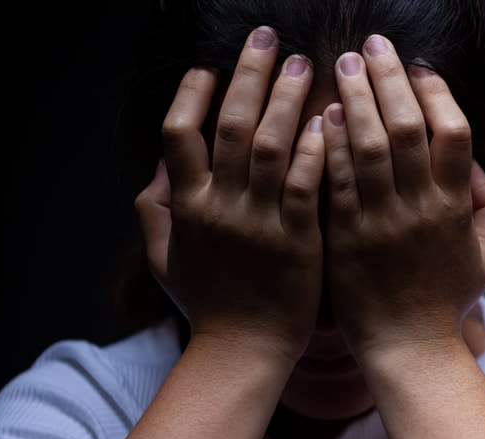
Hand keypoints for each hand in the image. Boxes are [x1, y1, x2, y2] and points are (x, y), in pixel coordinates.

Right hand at [135, 26, 325, 365]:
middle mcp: (218, 206)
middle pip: (227, 124)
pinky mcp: (297, 241)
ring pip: (266, 145)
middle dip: (247, 75)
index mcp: (185, 205)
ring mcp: (258, 223)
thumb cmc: (209, 306)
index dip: (193, 93)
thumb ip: (155, 211)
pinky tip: (328, 120)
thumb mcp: (165, 258)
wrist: (243, 353)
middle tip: (267, 39)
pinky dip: (314, 150)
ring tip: (303, 64)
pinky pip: (304, 185)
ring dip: (284, 99)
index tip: (210, 65)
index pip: (179, 132)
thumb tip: (158, 168)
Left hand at [321, 35, 484, 360]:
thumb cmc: (447, 300)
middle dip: (388, 79)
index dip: (435, 94)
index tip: (417, 67)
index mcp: (456, 207)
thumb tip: (478, 165)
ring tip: (341, 64)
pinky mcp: (344, 237)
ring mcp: (380, 222)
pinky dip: (329, 144)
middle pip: (406, 127)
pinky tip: (321, 114)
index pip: (452, 133)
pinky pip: (336, 180)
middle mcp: (420, 209)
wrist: (408, 347)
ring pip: (367, 146)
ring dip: (354, 98)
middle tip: (371, 45)